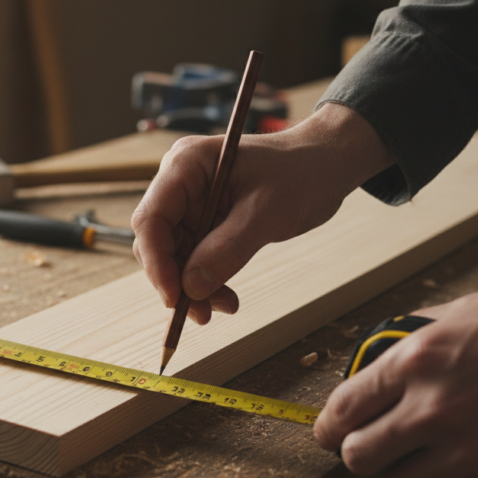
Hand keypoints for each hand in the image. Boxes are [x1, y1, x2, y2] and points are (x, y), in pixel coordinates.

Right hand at [131, 103, 394, 322]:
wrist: (325, 166)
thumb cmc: (301, 173)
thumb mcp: (267, 213)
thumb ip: (227, 249)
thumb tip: (191, 288)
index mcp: (187, 165)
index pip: (152, 218)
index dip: (157, 262)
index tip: (175, 297)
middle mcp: (181, 183)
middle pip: (157, 241)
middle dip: (175, 280)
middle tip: (201, 312)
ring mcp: (191, 203)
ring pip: (173, 256)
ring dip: (192, 287)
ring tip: (223, 306)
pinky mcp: (204, 221)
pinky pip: (193, 258)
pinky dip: (206, 281)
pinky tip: (225, 297)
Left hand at [314, 285, 477, 477]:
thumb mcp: (466, 312)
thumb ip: (416, 339)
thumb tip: (384, 357)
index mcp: (418, 360)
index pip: (345, 407)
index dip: (327, 425)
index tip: (327, 431)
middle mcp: (434, 408)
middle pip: (358, 456)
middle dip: (354, 453)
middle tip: (363, 446)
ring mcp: (467, 448)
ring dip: (398, 472)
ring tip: (413, 455)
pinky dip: (450, 476)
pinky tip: (467, 450)